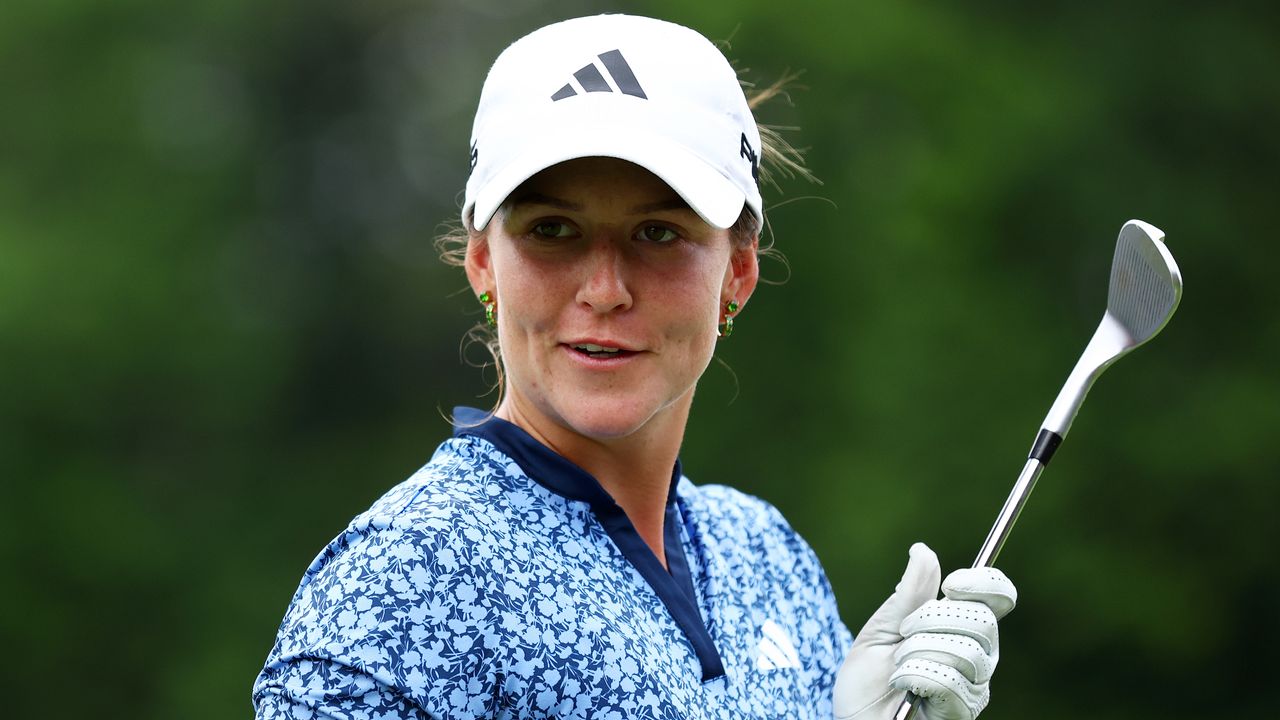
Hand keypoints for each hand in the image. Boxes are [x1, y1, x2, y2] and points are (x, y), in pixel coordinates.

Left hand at [832, 543, 1016, 719]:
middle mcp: (979, 655)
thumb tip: (923, 550)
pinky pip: (949, 680)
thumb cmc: (869, 677)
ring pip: (965, 650)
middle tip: (903, 632)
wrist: (855, 718)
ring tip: (899, 665)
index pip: (999, 596)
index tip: (950, 584)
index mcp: (962, 626)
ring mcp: (975, 685)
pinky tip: (904, 686)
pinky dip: (916, 676)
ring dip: (918, 651)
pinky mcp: (964, 710)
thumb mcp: (883, 627)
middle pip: (982, 619)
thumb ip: (908, 594)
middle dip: (932, 618)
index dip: (983, 582)